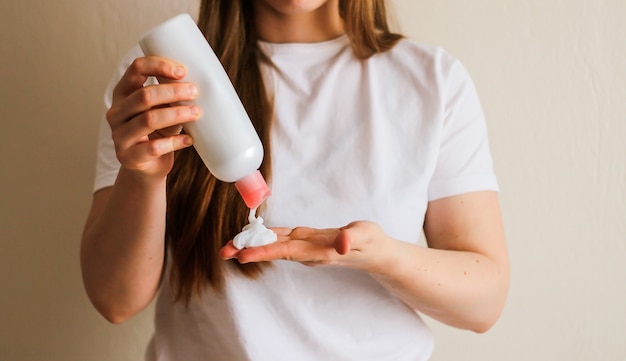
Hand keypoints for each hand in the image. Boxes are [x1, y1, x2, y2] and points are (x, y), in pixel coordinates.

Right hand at [106, 56, 200, 180]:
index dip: (159, 65)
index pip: (136, 69)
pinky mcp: (129, 157)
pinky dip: (175, 142)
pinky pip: (154, 147)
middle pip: (144, 96)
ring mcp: (120, 135)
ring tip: (196, 113)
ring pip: (149, 120)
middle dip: (173, 91)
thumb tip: (195, 82)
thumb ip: (170, 95)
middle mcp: (117, 112)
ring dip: (177, 114)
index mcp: (123, 94)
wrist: (148, 166)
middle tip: (195, 92)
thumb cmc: (158, 131)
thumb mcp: (162, 109)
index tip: (182, 71)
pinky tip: (189, 139)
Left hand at [220, 221, 391, 272]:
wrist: (375, 253)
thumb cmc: (371, 243)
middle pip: (273, 250)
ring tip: (231, 245)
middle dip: (249, 250)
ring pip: (275, 246)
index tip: (242, 254)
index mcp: (318, 251)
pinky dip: (267, 237)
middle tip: (224, 251)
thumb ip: (353, 238)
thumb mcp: (366, 236)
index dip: (263, 251)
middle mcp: (307, 251)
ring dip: (253, 245)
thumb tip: (342, 243)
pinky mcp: (307, 242)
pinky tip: (255, 235)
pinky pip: (283, 240)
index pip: (286, 251)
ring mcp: (306, 248)